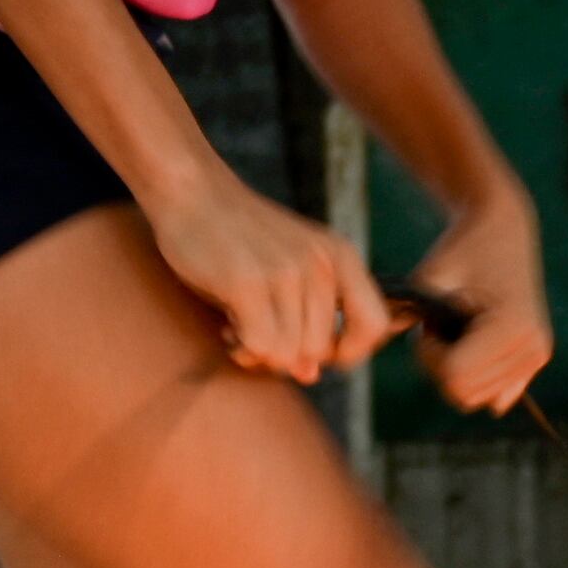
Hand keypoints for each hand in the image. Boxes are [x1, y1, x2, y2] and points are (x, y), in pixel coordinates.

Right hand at [146, 172, 395, 383]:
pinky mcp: (249, 282)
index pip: (374, 325)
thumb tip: (310, 376)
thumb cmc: (241, 237)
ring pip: (288, 354)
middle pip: (319, 350)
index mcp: (341, 256)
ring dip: (260, 351)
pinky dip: (242, 348)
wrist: (193, 192)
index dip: (350, 350)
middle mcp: (321, 263)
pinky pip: (260, 347)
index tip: (318, 351)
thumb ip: (308, 319)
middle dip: (287, 353)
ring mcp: (286, 272)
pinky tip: (230, 326)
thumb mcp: (289, 270)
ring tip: (241, 322)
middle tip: (260, 330)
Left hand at [407, 184, 552, 417]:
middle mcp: (533, 348)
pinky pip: (495, 394)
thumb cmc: (462, 248)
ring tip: (456, 328)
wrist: (502, 229)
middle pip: (464, 394)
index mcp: (513, 327)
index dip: (428, 353)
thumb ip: (404, 311)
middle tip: (439, 323)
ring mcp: (536, 356)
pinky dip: (475, 376)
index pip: (455, 377)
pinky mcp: (534, 360)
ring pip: (476, 398)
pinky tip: (471, 343)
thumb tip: (374, 338)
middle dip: (440, 364)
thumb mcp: (429, 276)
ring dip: (456, 370)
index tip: (427, 321)